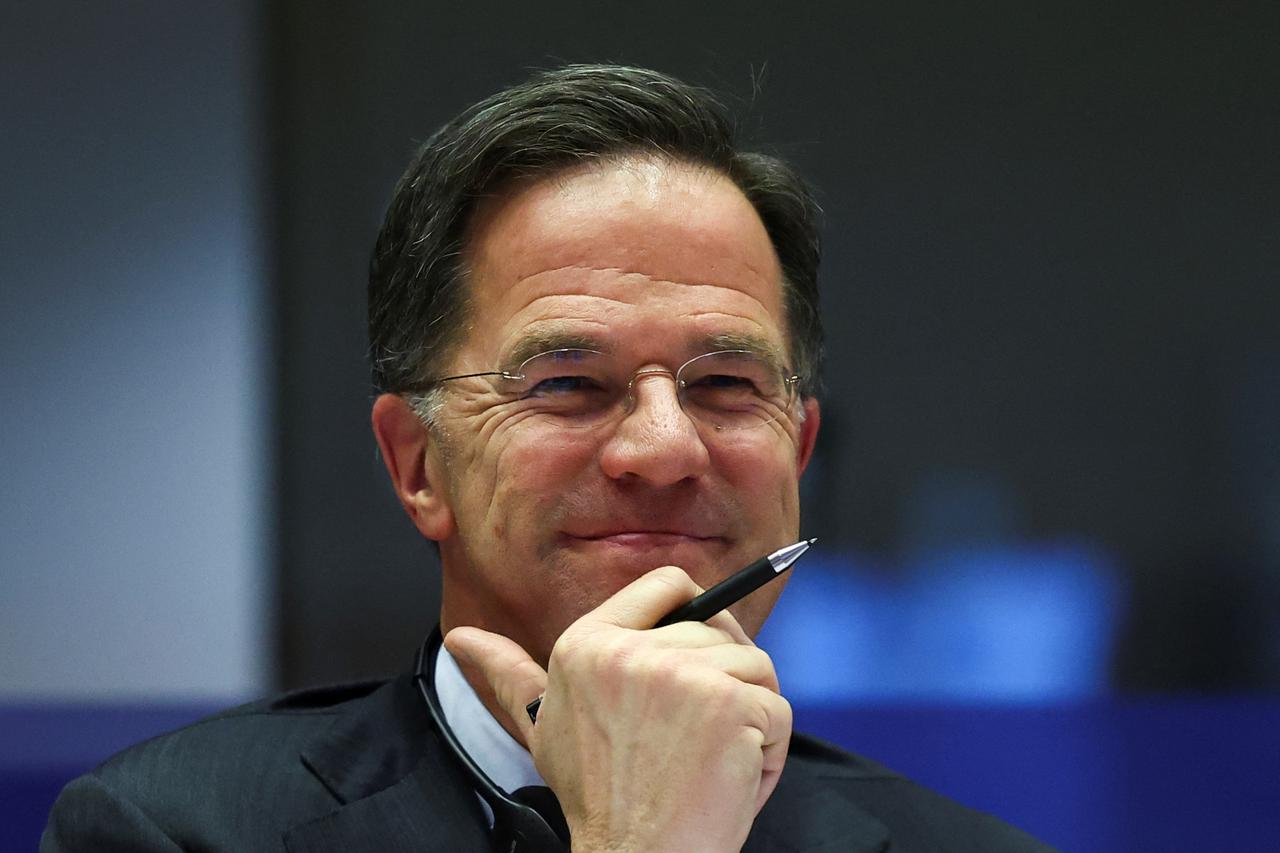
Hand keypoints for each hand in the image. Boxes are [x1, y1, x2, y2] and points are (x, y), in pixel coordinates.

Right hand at [445, 565, 791, 852]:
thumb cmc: (597, 798)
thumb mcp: (543, 726)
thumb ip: (509, 674)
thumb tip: (459, 637)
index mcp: (585, 642)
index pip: (669, 585)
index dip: (697, 618)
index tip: (695, 666)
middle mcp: (628, 649)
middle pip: (722, 631)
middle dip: (724, 687)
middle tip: (690, 744)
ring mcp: (681, 674)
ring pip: (756, 669)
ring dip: (750, 721)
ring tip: (707, 763)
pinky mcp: (729, 705)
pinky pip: (778, 711)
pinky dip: (770, 752)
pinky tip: (730, 780)